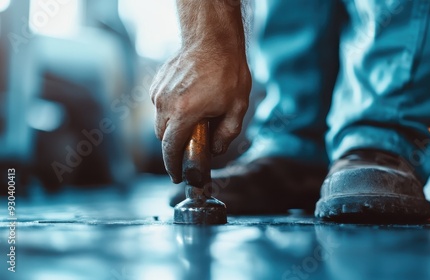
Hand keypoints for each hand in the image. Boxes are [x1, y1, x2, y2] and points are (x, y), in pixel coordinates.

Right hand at [150, 0, 250, 182]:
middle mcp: (165, 103)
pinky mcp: (157, 83)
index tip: (177, 176)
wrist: (213, 39)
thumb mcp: (237, 107)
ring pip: (159, 122)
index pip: (170, 149)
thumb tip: (216, 151)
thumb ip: (226, 135)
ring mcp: (159, 92)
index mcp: (184, 113)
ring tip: (194, 121)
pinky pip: (160, 106)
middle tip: (192, 147)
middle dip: (174, 147)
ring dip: (172, 128)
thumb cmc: (228, 72)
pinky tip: (189, 102)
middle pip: (163, 138)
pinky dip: (170, 111)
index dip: (173, 166)